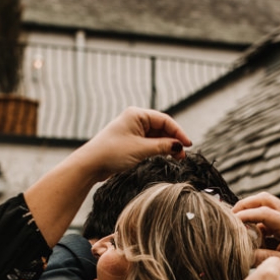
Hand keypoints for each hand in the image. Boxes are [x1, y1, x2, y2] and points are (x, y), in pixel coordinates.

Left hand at [24, 107, 189, 246]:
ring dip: (167, 146)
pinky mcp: (131, 142)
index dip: (178, 132)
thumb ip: (162, 147)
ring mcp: (133, 131)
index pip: (164, 120)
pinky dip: (159, 149)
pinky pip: (150, 143)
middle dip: (173, 140)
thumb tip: (179, 146)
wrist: (91, 164)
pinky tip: (167, 156)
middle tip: (183, 154)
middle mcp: (135, 120)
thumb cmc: (112, 153)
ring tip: (177, 158)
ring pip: (157, 137)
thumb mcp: (141, 150)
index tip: (188, 144)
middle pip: (162, 128)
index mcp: (137, 114)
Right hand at [232, 192, 279, 279]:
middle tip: (230, 215)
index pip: (264, 212)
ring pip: (267, 203)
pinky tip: (251, 232)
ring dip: (252, 210)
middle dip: (245, 204)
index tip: (230, 221)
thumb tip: (242, 251)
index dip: (245, 215)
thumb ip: (261, 257)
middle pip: (264, 199)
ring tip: (238, 223)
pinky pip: (271, 214)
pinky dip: (258, 219)